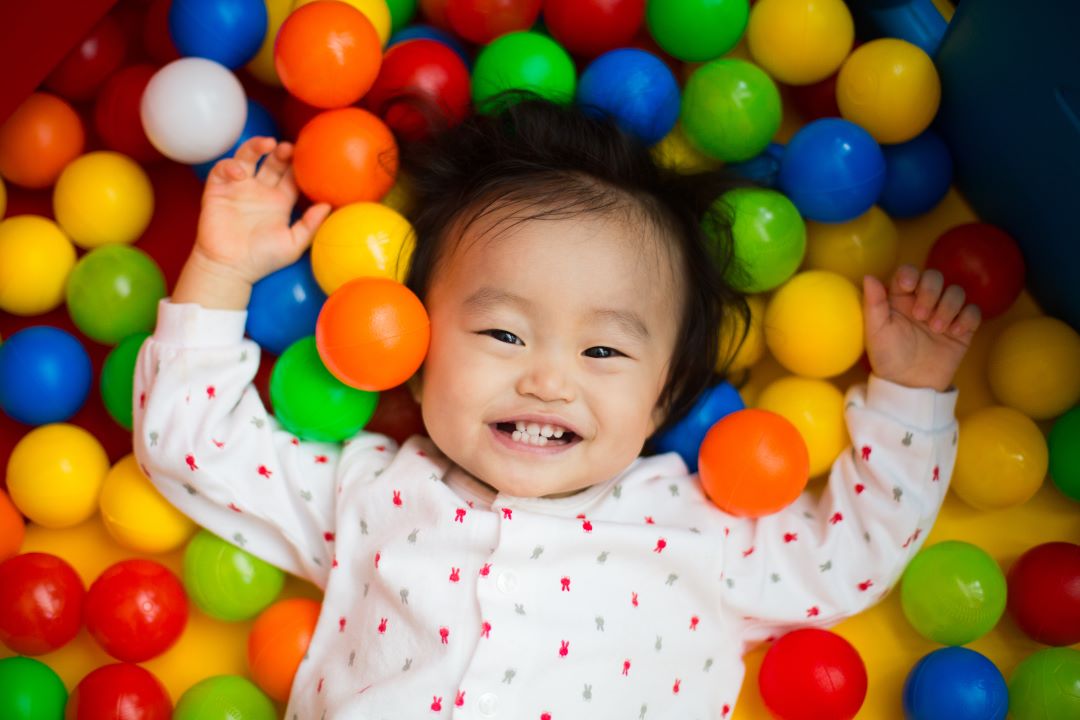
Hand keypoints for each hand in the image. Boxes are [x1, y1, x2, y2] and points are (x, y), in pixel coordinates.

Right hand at [194, 136, 330, 284]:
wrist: (230, 268)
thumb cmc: (263, 259)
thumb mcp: (293, 243)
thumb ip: (311, 225)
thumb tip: (328, 205)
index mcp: (279, 201)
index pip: (291, 177)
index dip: (298, 166)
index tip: (308, 159)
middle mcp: (260, 191)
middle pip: (272, 162)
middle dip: (280, 152)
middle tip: (289, 148)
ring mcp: (239, 189)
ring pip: (247, 158)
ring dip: (256, 147)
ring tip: (268, 144)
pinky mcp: (217, 190)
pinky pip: (222, 170)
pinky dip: (230, 166)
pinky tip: (240, 172)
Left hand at [863, 265, 981, 391]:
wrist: (911, 385)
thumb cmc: (888, 357)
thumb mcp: (876, 332)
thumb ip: (874, 304)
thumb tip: (870, 277)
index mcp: (900, 299)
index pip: (909, 273)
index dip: (911, 273)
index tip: (908, 286)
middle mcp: (923, 301)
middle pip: (935, 277)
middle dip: (931, 292)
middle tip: (921, 317)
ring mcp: (944, 313)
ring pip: (956, 291)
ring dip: (948, 306)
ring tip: (937, 329)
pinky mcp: (962, 328)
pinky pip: (973, 311)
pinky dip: (967, 317)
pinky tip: (955, 332)